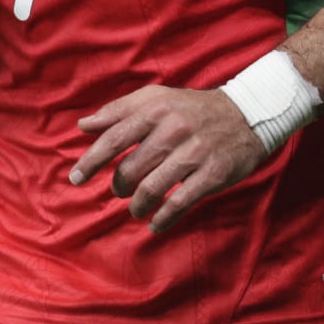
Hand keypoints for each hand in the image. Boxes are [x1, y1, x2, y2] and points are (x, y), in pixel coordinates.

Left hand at [68, 85, 268, 233]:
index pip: (114, 137)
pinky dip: (163, 218)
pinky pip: (180, 202)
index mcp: (155, 109)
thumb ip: (118, 111)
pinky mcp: (213, 174)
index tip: (76, 178)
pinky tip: (155, 224)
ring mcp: (194, 153)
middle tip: (118, 191)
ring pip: (152, 188)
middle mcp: (173, 130)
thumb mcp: (156, 99)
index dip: (91, 160)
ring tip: (136, 208)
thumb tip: (83, 126)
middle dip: (119, 186)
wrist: (247, 114)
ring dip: (138, 205)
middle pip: (131, 168)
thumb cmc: (191, 108)